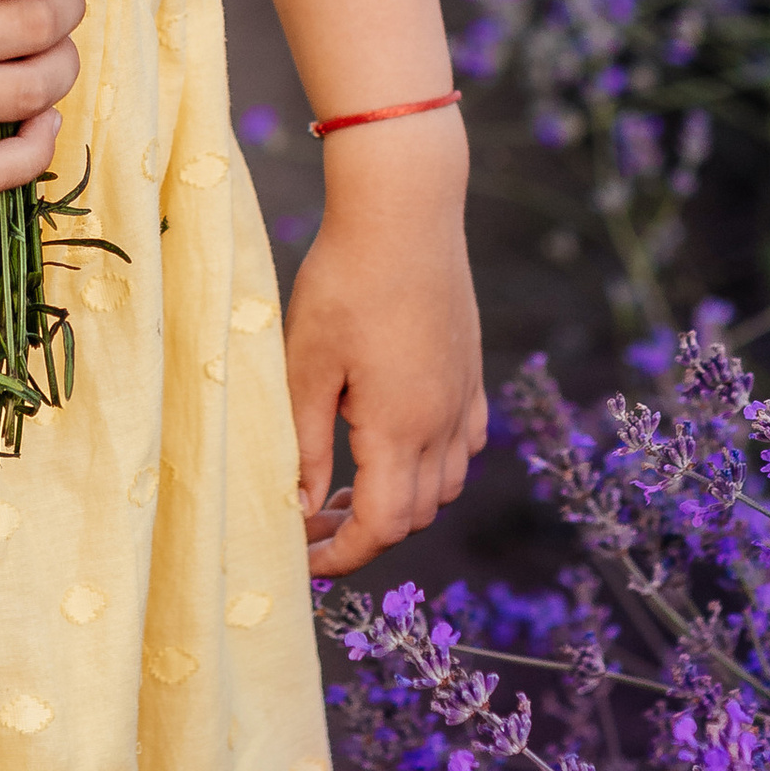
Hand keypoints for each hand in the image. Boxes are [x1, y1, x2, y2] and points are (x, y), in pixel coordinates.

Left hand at [285, 167, 486, 576]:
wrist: (406, 209)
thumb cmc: (344, 281)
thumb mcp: (306, 366)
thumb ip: (304, 446)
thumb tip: (299, 510)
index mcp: (401, 428)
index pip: (382, 527)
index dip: (342, 557)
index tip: (303, 562)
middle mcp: (444, 421)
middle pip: (415, 514)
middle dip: (363, 533)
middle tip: (307, 522)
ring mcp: (464, 396)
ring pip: (444, 484)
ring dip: (398, 501)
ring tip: (343, 488)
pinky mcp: (470, 369)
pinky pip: (462, 443)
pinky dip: (430, 465)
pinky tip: (391, 443)